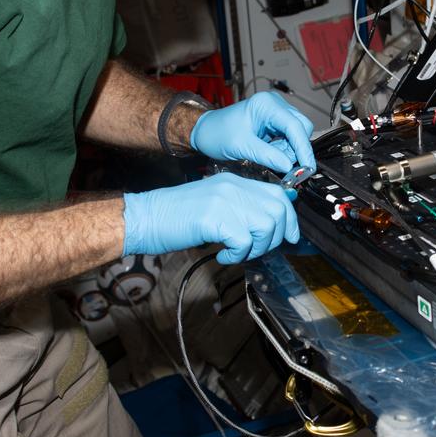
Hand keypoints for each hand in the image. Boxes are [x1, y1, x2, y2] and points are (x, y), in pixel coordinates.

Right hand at [122, 173, 299, 263]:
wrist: (145, 218)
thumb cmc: (177, 216)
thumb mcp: (215, 203)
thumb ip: (242, 207)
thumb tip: (272, 223)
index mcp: (235, 181)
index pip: (279, 194)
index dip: (289, 219)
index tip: (289, 236)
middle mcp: (233, 186)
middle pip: (278, 210)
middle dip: (276, 236)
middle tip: (257, 249)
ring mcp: (224, 200)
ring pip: (266, 226)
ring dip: (257, 248)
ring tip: (237, 252)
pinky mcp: (214, 218)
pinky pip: (245, 242)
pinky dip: (238, 255)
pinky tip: (223, 255)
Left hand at [190, 92, 315, 173]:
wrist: (205, 131)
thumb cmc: (218, 133)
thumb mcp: (242, 146)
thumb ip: (268, 156)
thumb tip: (289, 167)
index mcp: (266, 104)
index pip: (294, 125)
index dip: (303, 147)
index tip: (307, 166)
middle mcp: (274, 105)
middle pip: (300, 128)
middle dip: (296, 149)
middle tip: (288, 168)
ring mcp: (275, 113)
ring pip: (296, 134)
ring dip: (288, 151)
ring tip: (269, 157)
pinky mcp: (274, 122)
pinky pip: (288, 137)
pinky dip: (283, 149)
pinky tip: (269, 153)